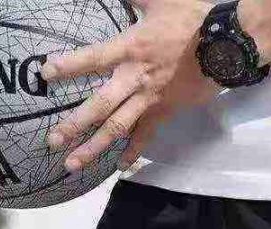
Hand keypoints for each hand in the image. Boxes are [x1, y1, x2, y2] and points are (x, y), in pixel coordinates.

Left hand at [41, 0, 222, 172]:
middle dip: (74, 125)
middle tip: (52, 141)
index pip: (92, 59)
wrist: (225, 45)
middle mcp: (135, 79)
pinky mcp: (164, 111)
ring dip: (94, 148)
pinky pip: (146, 136)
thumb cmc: (192, 18)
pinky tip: (119, 167)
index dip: (69, 66)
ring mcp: (149, 100)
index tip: (45, 74)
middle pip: (100, 106)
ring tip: (73, 164)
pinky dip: (133, 152)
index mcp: (130, 49)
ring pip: (118, 128)